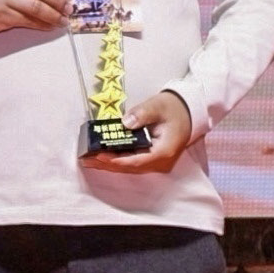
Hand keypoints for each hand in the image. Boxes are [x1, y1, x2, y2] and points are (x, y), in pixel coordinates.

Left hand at [80, 89, 199, 173]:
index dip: (116, 160)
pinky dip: (116, 160)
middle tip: (85, 159)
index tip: (99, 155)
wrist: (188, 112)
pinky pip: (132, 162)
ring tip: (88, 159)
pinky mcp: (151, 159)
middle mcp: (161, 162)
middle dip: (107, 164)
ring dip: (109, 163)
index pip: (137, 161)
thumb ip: (142, 113)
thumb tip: (125, 122)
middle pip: (130, 167)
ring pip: (129, 167)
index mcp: (164, 151)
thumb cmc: (174, 108)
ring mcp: (157, 163)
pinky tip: (101, 156)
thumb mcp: (158, 106)